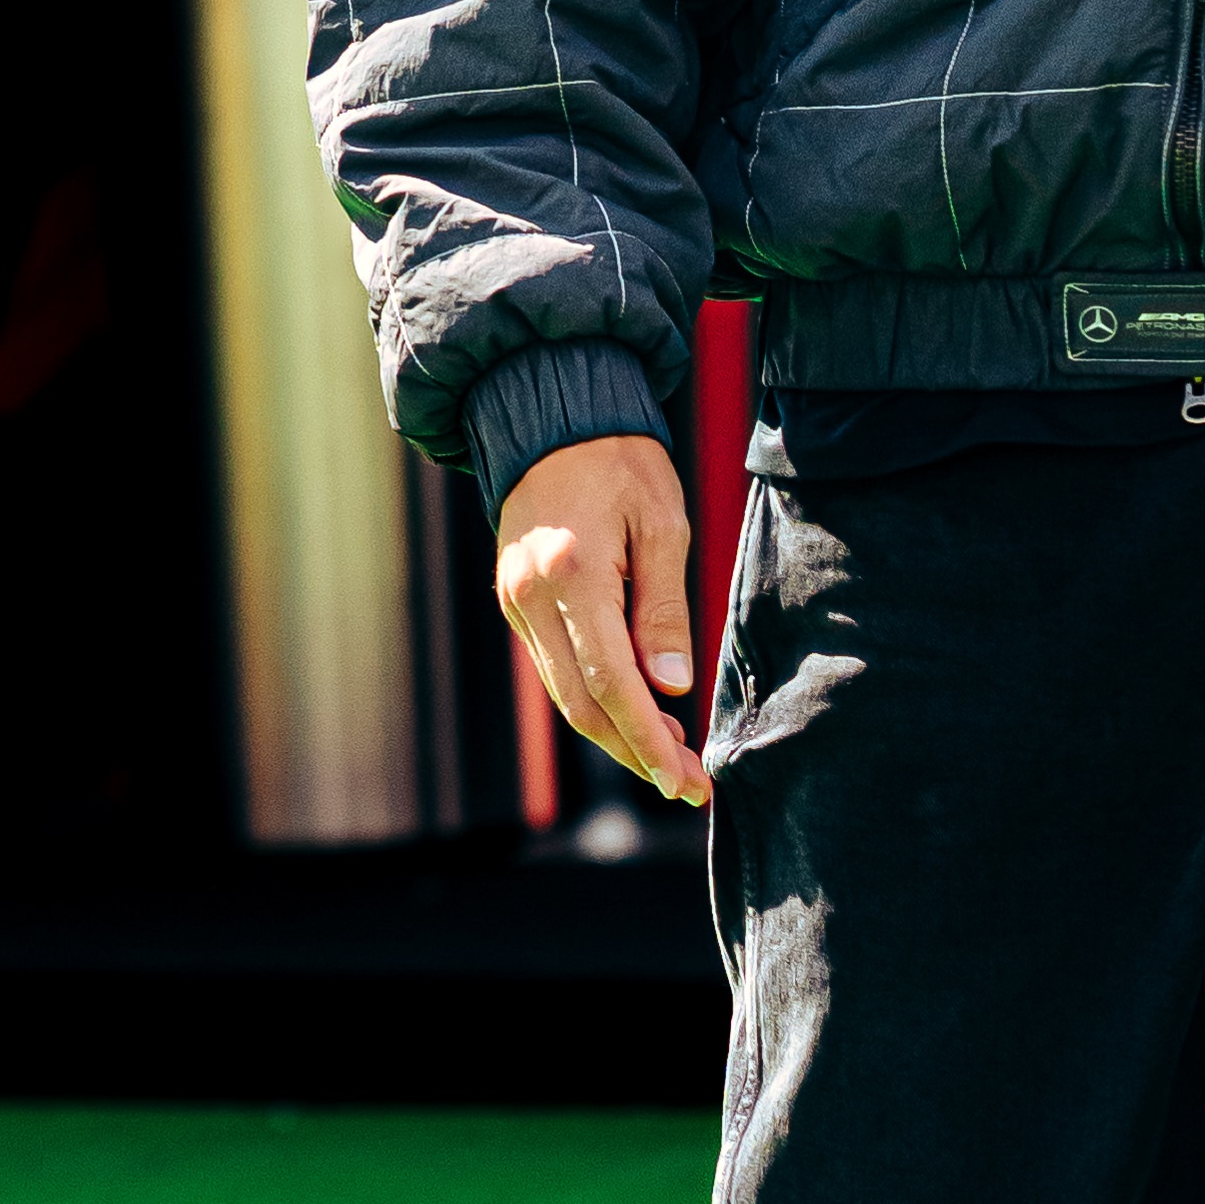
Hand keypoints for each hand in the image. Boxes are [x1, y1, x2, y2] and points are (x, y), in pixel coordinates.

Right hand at [496, 429, 711, 808]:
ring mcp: (517, 603)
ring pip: (564, 696)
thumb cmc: (619, 464)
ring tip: (671, 760)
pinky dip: (595, 702)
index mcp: (573, 573)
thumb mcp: (663, 524)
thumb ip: (664, 609)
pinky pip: (555, 670)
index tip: (684, 777)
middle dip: (636, 752)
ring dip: (617, 736)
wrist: (552, 420)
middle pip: (581, 705)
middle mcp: (532, 597)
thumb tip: (672, 688)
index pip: (610, 682)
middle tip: (688, 784)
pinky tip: (637, 715)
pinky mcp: (516, 604)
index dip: (647, 739)